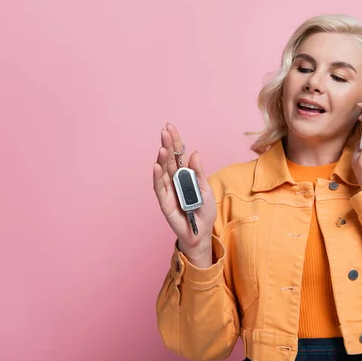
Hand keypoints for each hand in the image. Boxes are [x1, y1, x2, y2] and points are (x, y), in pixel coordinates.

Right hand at [153, 123, 216, 266]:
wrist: (201, 233)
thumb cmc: (203, 211)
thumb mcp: (205, 189)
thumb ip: (198, 172)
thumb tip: (195, 153)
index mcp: (186, 175)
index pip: (179, 154)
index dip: (175, 141)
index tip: (170, 127)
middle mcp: (174, 180)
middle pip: (170, 159)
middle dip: (167, 145)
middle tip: (164, 131)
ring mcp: (168, 190)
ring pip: (163, 171)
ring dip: (162, 159)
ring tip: (162, 147)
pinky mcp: (164, 202)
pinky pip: (159, 188)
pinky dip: (157, 177)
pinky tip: (156, 166)